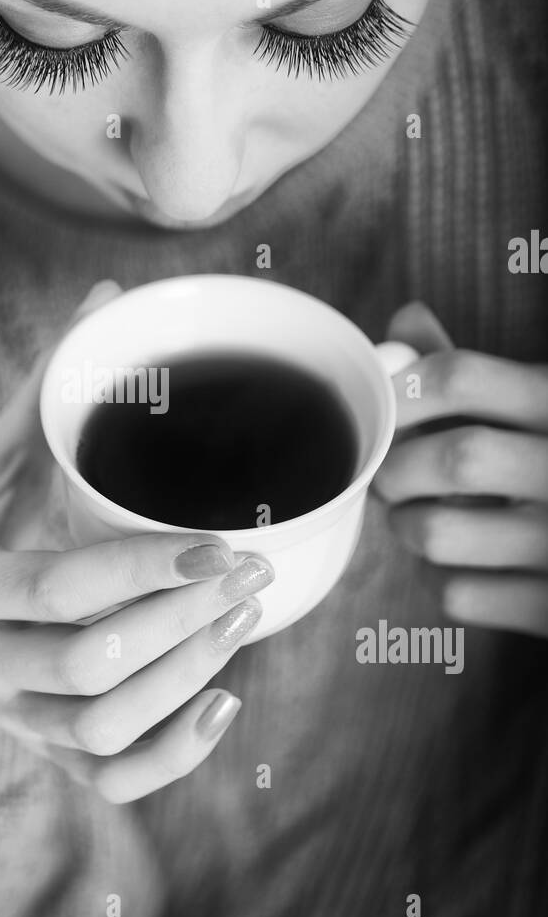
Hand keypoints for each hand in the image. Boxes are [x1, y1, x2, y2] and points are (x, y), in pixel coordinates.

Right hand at [0, 281, 274, 801]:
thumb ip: (50, 391)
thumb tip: (109, 298)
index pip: (57, 588)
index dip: (144, 568)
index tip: (218, 538)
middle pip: (87, 666)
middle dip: (179, 620)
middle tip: (247, 573)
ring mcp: (5, 716)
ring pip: (103, 728)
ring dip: (184, 678)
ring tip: (241, 619)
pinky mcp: (37, 749)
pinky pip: (107, 779)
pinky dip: (171, 757)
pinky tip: (225, 704)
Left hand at [375, 302, 547, 637]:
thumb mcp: (547, 404)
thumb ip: (478, 372)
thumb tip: (404, 323)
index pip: (461, 378)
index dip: (403, 390)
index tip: (385, 407)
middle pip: (452, 458)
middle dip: (399, 467)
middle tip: (393, 476)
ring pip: (439, 533)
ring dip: (410, 526)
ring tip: (422, 518)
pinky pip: (461, 594)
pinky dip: (447, 579)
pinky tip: (471, 565)